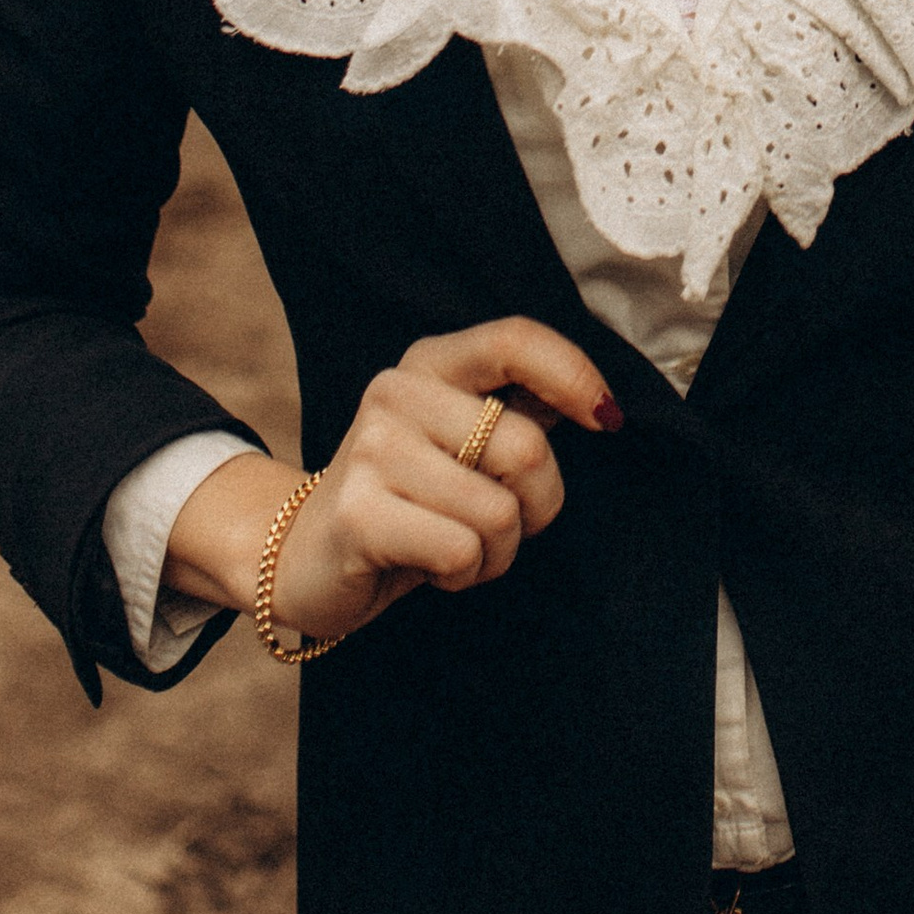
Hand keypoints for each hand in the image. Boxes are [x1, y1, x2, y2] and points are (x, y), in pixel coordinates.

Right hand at [166, 320, 621, 646]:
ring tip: (454, 546)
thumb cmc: (411, 499)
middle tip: (501, 524)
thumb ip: (522, 411)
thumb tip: (601, 402)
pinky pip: (461, 551)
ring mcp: (371, 450)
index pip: (516, 339)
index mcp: (430, 363)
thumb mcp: (465, 440)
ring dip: (497, 551)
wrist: (307, 558)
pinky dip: (464, 574)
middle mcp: (396, 393)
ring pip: (499, 512)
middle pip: (527, 448)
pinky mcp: (358, 512)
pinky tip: (426, 566)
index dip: (574, 376)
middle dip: (538, 507)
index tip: (606, 420)